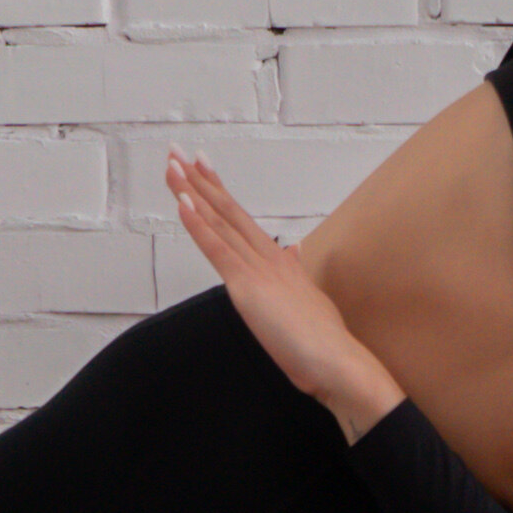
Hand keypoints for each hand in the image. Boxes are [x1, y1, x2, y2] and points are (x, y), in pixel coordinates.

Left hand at [164, 150, 395, 428]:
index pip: (242, 221)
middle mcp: (269, 257)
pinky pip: (217, 249)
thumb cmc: (324, 345)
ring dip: (193, 191)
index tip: (202, 168)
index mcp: (281, 262)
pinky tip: (183, 203)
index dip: (220, 193)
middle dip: (200, 180)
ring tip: (173, 164)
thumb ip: (297, 276)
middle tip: (178, 151)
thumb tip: (293, 253)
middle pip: (228, 211)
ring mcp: (258, 269)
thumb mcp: (308, 302)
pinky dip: (198, 224)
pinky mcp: (247, 287)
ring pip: (219, 222)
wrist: (338, 361)